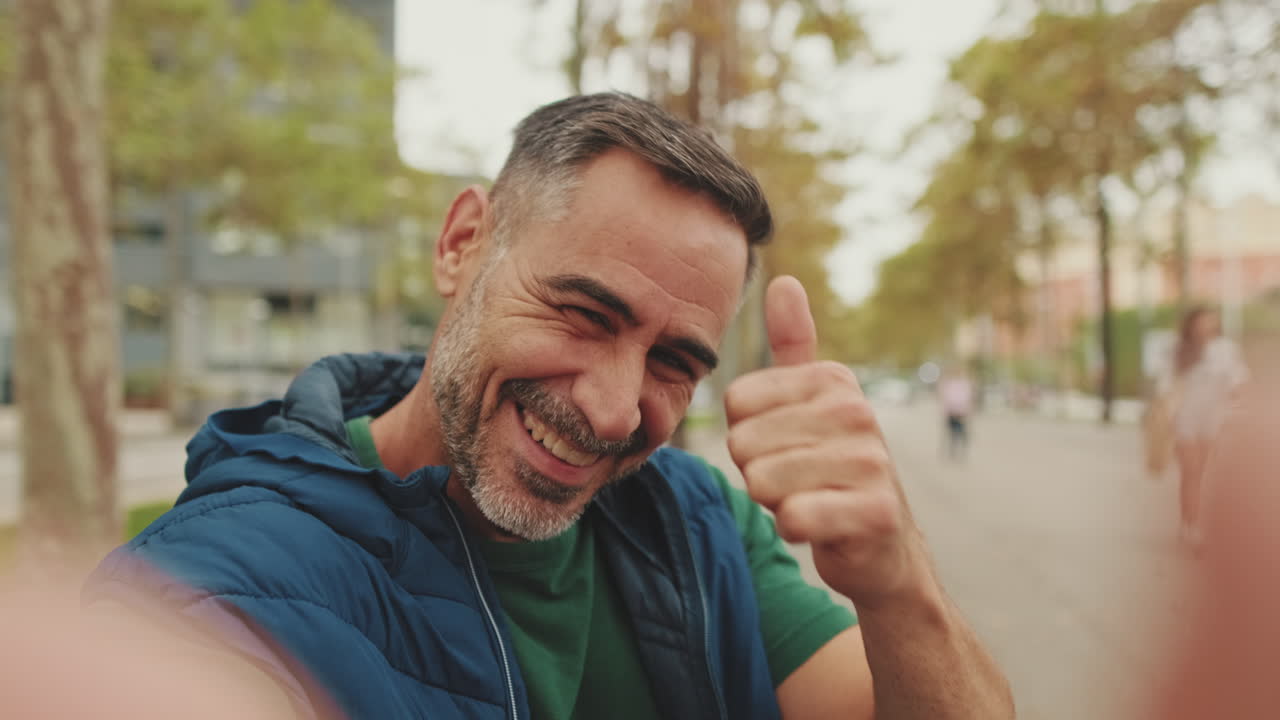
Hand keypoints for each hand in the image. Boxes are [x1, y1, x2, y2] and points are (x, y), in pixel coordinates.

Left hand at [724, 276, 930, 609]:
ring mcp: (871, 461)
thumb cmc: (833, 469)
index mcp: (833, 379)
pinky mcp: (875, 511)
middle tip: (799, 480)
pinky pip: (792, 518)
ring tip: (812, 499)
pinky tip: (823, 526)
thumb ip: (794, 344)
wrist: (883, 546)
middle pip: (744, 443)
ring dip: (776, 503)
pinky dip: (795, 530)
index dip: (748, 435)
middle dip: (759, 472)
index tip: (786, 446)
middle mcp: (856, 411)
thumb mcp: (814, 401)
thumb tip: (783, 280)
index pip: (736, 402)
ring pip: (762, 482)